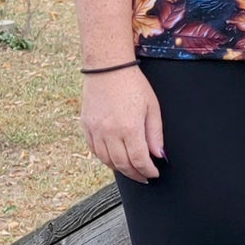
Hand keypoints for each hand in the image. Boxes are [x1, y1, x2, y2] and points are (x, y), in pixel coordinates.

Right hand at [80, 67, 165, 182]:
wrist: (107, 67)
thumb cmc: (133, 84)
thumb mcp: (152, 106)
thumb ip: (155, 133)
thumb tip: (158, 155)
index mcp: (130, 128)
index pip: (139, 160)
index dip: (148, 171)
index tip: (153, 173)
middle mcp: (110, 132)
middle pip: (123, 164)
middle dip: (135, 174)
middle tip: (144, 177)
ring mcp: (96, 130)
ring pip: (107, 161)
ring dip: (120, 169)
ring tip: (130, 170)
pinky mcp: (86, 126)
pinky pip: (94, 150)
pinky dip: (105, 159)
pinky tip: (114, 158)